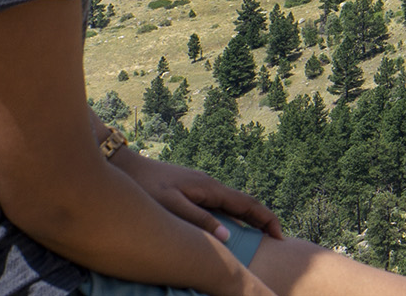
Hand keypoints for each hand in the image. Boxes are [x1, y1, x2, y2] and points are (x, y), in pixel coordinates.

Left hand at [117, 151, 284, 241]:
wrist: (125, 166)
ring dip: (247, 219)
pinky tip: (226, 228)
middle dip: (261, 220)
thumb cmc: (146, 187)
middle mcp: (210, 185)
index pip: (247, 204)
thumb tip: (227, 238)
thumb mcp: (172, 206)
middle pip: (244, 203)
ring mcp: (201, 186)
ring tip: (256, 237)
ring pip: (231, 204)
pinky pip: (219, 205)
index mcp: (210, 188)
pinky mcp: (192, 189)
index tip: (279, 236)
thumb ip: (199, 220)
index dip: (266, 219)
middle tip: (274, 239)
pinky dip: (231, 216)